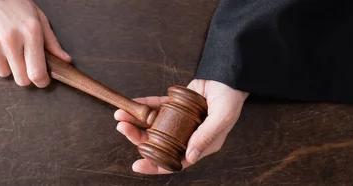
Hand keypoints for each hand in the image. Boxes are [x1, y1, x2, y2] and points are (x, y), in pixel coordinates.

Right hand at [0, 0, 70, 87]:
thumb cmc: (14, 3)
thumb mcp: (38, 17)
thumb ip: (51, 41)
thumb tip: (65, 61)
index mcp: (30, 32)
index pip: (37, 72)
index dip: (41, 81)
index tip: (42, 80)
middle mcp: (10, 39)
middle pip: (20, 79)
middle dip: (25, 76)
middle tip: (25, 64)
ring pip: (3, 72)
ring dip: (7, 65)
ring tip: (8, 49)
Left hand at [114, 79, 248, 173]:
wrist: (229, 75)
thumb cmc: (231, 99)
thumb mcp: (221, 119)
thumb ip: (204, 137)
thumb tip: (189, 157)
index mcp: (199, 145)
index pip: (174, 161)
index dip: (155, 165)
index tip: (137, 165)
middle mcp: (187, 135)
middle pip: (157, 142)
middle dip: (138, 137)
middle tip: (123, 129)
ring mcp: (179, 120)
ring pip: (153, 125)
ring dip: (136, 121)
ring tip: (121, 116)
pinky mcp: (175, 105)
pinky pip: (156, 107)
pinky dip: (143, 105)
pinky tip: (132, 104)